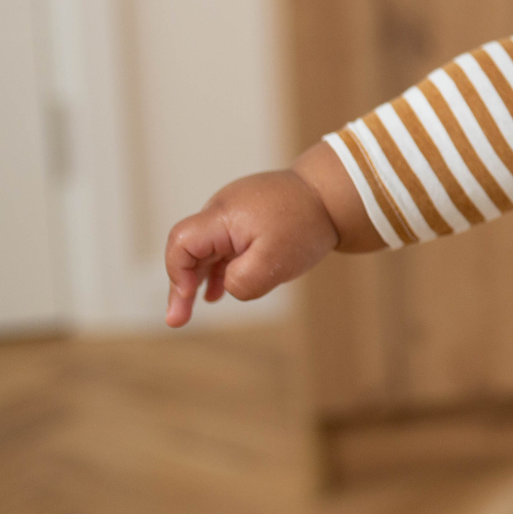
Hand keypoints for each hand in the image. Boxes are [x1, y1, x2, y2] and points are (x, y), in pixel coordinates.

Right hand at [163, 143, 370, 326]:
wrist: (336, 193)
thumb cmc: (306, 225)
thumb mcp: (274, 263)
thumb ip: (242, 282)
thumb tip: (226, 288)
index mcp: (222, 215)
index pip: (181, 243)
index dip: (176, 274)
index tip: (187, 300)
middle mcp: (222, 209)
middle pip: (188, 248)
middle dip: (181, 285)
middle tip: (177, 320)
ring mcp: (235, 211)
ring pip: (207, 248)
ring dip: (199, 278)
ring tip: (192, 308)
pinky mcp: (249, 216)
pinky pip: (225, 244)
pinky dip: (219, 267)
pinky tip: (217, 291)